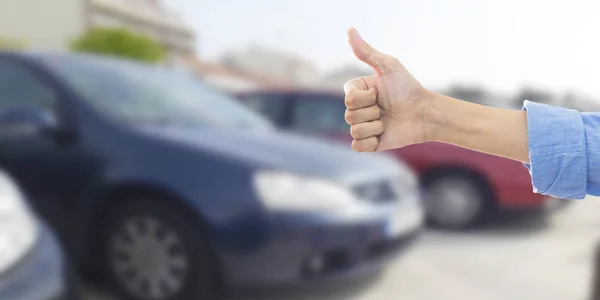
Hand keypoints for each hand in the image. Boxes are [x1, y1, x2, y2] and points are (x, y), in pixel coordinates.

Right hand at [343, 28, 431, 151]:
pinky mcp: (369, 144)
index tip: (379, 93)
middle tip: (386, 108)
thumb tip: (350, 30)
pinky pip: (357, 146)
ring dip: (374, 126)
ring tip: (387, 122)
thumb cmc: (408, 88)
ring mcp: (363, 126)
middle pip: (349, 115)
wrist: (425, 114)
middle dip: (372, 112)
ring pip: (354, 130)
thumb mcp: (388, 66)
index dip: (364, 98)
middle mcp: (358, 108)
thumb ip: (366, 52)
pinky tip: (383, 134)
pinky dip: (370, 141)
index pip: (348, 98)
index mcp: (358, 91)